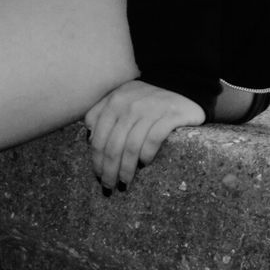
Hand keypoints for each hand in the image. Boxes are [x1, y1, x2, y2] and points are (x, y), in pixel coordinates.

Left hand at [84, 79, 204, 193]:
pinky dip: (146, 154)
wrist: (180, 82)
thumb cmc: (145, 98)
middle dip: (109, 171)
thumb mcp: (120, 98)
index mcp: (115, 101)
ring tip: (125, 183)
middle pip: (114, 146)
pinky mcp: (170, 114)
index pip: (99, 137)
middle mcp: (130, 104)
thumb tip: (89, 138)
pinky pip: (154, 139)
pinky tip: (144, 163)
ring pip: (131, 147)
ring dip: (126, 170)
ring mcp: (151, 109)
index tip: (98, 177)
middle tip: (109, 188)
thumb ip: (101, 113)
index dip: (97, 161)